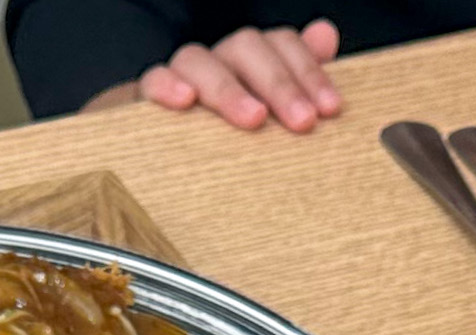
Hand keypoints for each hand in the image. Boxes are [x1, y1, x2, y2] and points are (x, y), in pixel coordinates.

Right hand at [119, 22, 344, 131]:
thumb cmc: (232, 139)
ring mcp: (181, 76)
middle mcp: (218, 60)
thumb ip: (299, 78)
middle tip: (303, 123)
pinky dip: (166, 85)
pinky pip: (151, 80)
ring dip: (229, 89)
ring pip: (198, 59)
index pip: (281, 44)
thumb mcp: (271, 115)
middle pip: (247, 47)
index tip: (330, 110)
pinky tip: (186, 101)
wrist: (167, 159)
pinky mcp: (145, 99)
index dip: (309, 71)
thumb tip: (325, 33)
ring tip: (254, 119)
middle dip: (280, 83)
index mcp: (251, 62)